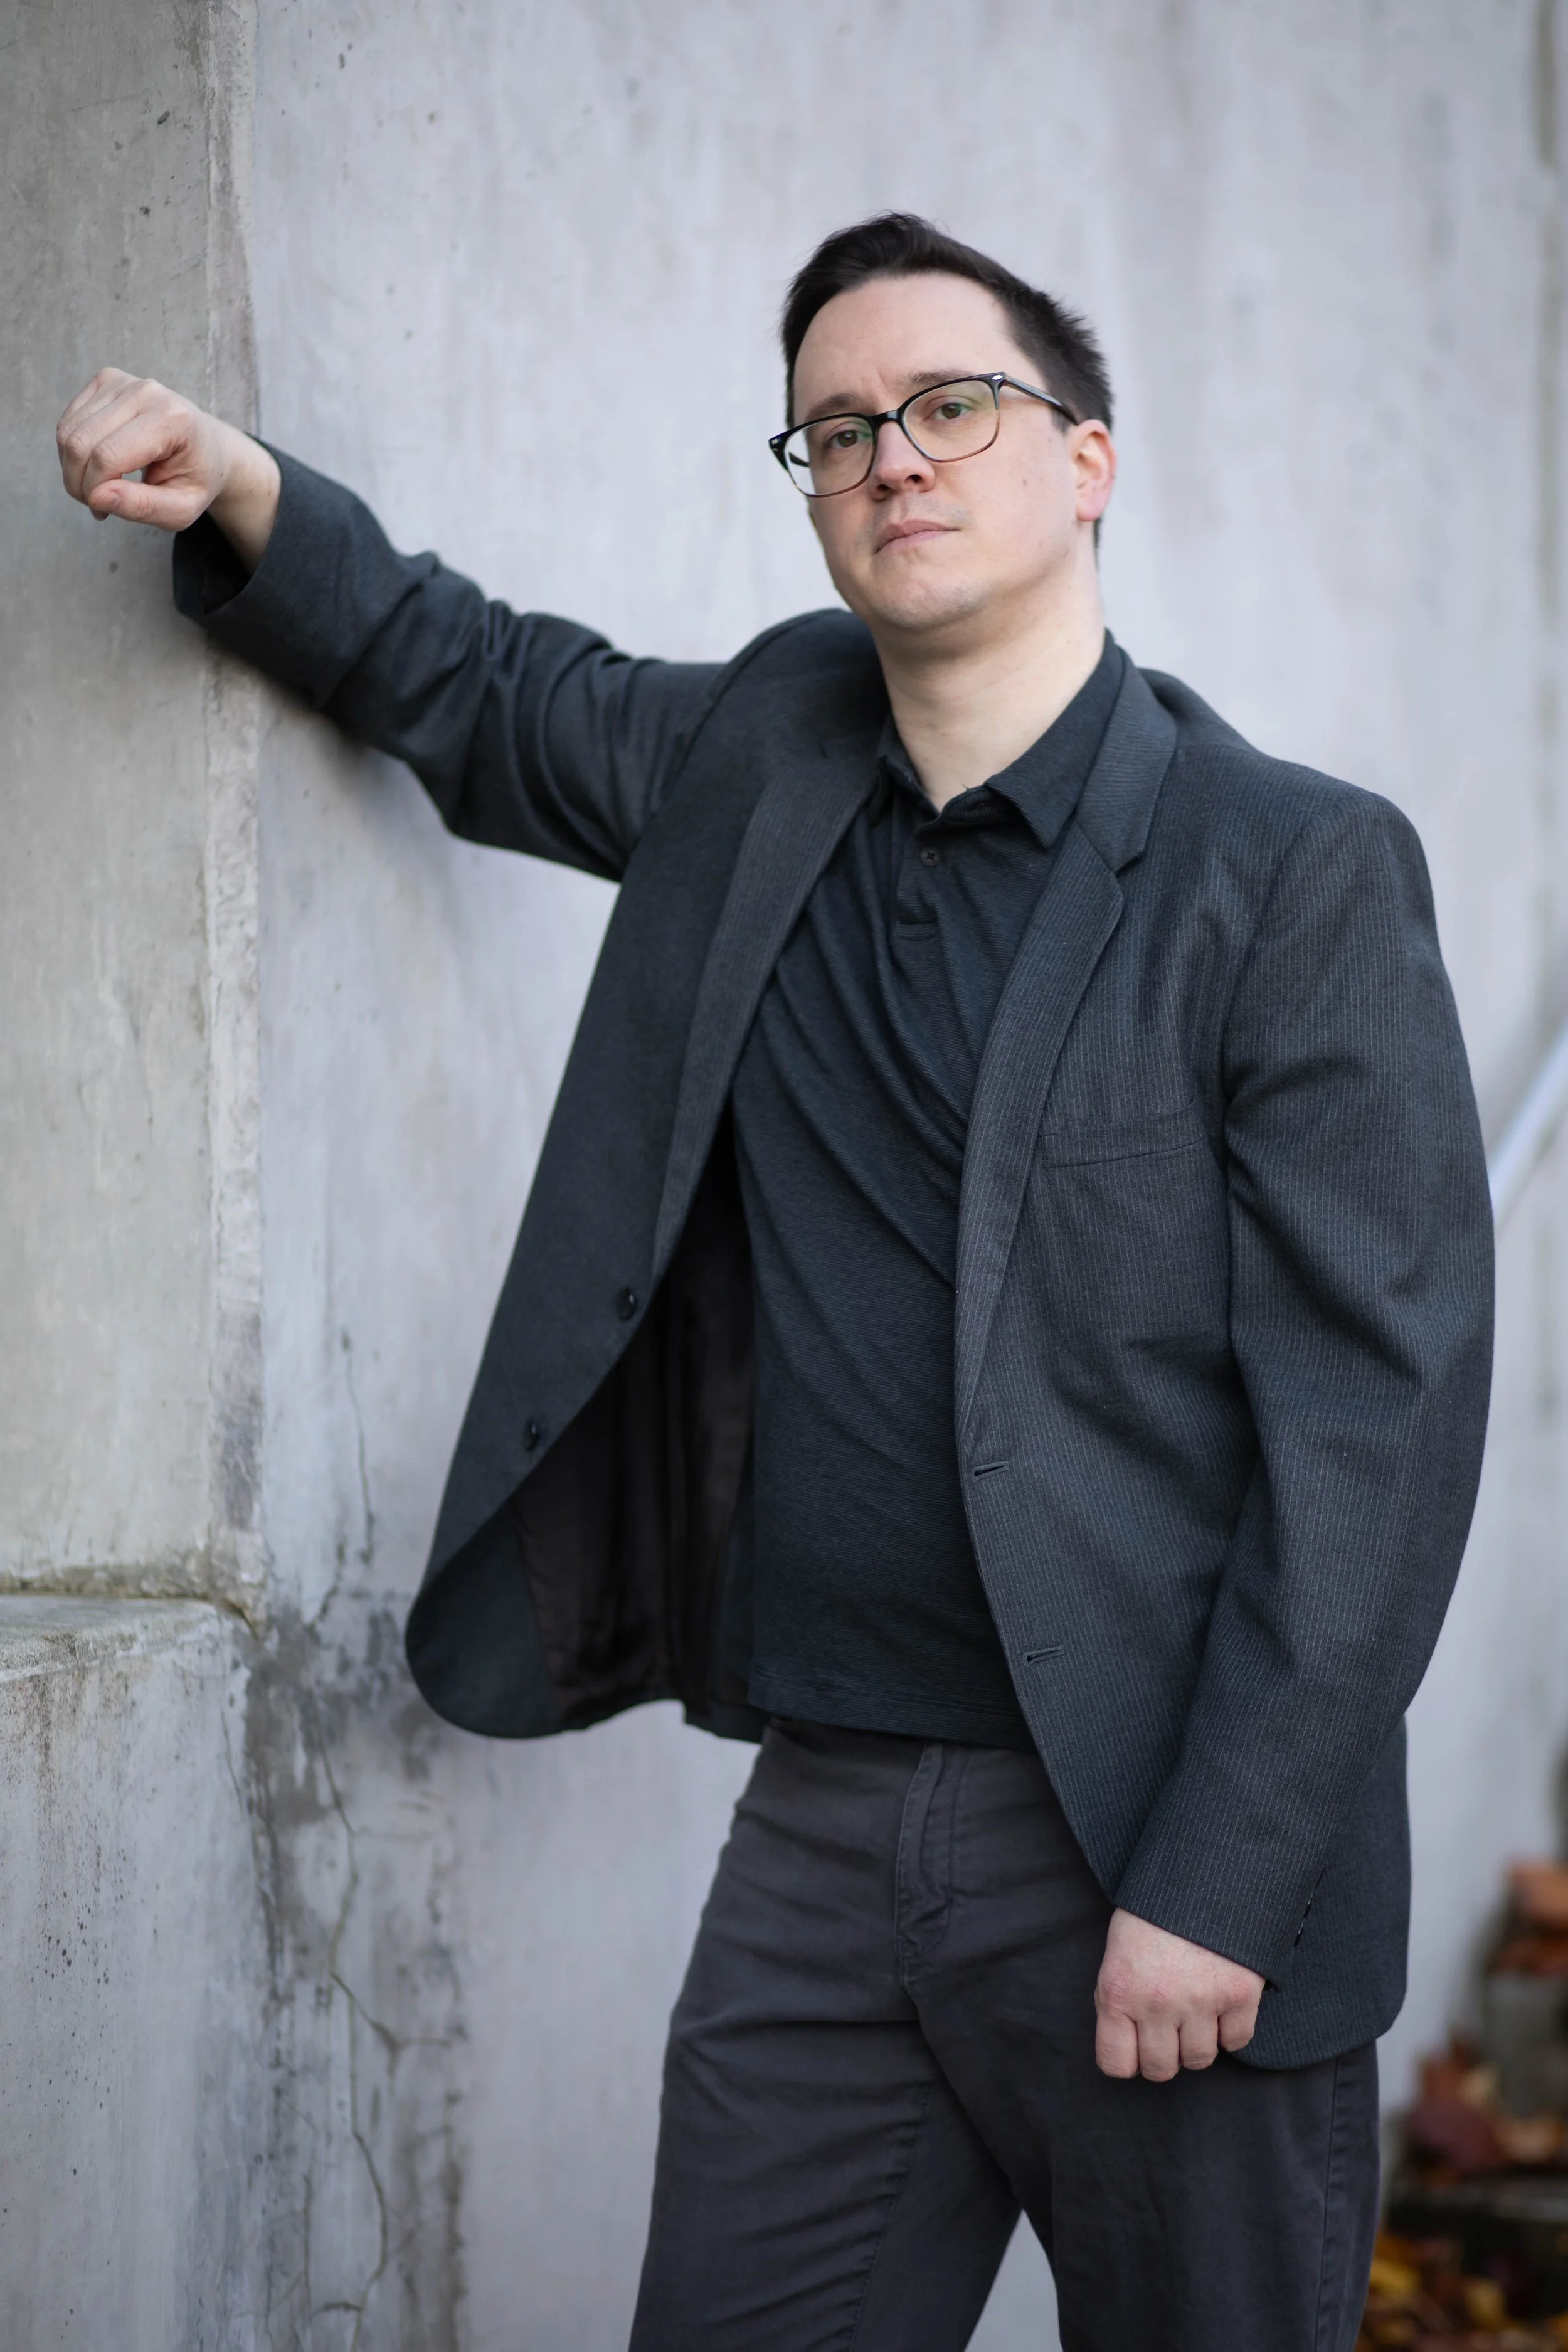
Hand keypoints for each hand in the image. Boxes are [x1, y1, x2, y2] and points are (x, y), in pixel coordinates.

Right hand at [55, 368, 280, 568]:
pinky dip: (72, 451)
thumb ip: (143, 507)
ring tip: (99, 487)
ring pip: (68, 432)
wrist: (207, 448)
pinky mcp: (106, 380)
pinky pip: (68, 421)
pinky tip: (95, 465)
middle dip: (78, 482)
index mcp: (171, 419)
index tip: (102, 512)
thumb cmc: (195, 480)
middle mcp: (145, 392)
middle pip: (81, 442)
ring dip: (73, 469)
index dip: (94, 490)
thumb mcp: (182, 509)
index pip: (107, 456)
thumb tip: (97, 498)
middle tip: (96, 504)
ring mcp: (123, 382)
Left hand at [1093, 1906, 1263, 2080]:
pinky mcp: (1239, 1995)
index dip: (1127, 2058)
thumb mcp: (1118, 1950)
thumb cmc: (1154, 1909)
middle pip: (1161, 2069)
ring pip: (1200, 2060)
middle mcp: (1156, 2003)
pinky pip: (1236, 2041)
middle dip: (1165, 2053)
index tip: (1136, 2046)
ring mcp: (1200, 2001)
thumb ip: (1118, 1998)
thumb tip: (1126, 2041)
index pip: (1116, 2063)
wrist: (1202, 1869)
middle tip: (1169, 2026)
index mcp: (1118, 1991)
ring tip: (1195, 2008)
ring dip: (1199, 2041)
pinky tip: (1221, 2000)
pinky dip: (1231, 2028)